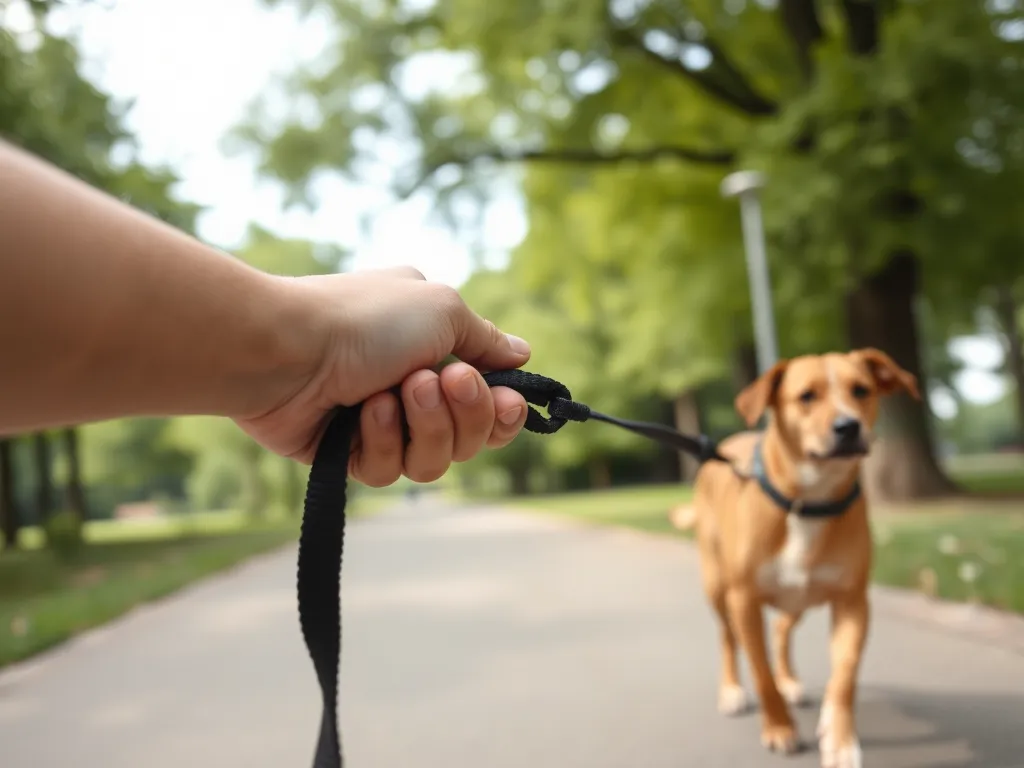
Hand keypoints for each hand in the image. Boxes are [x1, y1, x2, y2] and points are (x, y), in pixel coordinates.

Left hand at [234, 267, 531, 483]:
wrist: (284, 348)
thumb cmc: (364, 320)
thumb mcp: (443, 310)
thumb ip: (486, 340)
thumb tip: (522, 354)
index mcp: (435, 346)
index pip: (490, 399)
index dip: (503, 411)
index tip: (508, 402)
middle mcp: (410, 385)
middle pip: (469, 437)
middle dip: (464, 414)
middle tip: (439, 381)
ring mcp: (378, 423)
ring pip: (433, 462)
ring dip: (424, 426)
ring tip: (396, 392)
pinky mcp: (346, 454)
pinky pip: (387, 471)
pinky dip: (381, 440)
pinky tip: (361, 412)